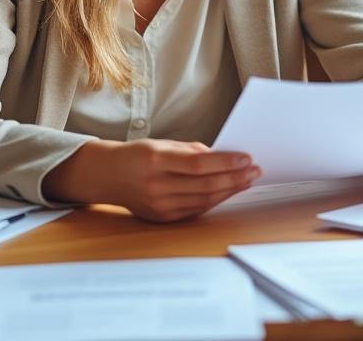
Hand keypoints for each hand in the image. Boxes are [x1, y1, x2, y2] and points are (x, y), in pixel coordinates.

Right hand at [44, 138, 259, 221]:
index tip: (247, 158)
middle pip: (205, 185)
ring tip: (248, 180)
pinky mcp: (162, 218)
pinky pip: (195, 210)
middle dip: (235, 178)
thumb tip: (223, 157)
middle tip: (255, 170)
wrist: (107, 176)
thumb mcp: (162, 144)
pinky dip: (215, 200)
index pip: (198, 164)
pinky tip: (229, 191)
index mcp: (155, 161)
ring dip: (230, 190)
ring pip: (204, 200)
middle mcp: (156, 186)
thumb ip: (192, 151)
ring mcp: (159, 205)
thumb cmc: (137, 155)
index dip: (226, 162)